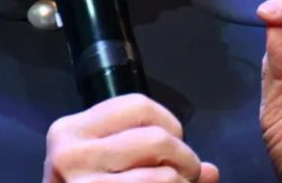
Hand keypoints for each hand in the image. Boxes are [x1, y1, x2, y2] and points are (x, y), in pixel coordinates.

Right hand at [43, 93, 219, 182]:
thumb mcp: (103, 164)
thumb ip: (153, 157)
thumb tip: (211, 172)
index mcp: (71, 130)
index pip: (138, 106)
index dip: (169, 123)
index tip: (173, 144)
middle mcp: (71, 155)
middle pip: (157, 138)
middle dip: (185, 158)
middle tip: (185, 174)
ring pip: (166, 177)